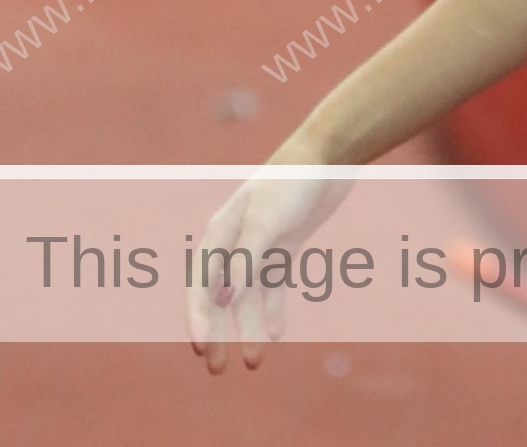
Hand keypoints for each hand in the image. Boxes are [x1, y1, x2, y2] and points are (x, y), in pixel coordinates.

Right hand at [186, 167, 352, 371]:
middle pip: (219, 298)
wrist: (328, 158)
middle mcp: (235, 243)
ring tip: (254, 362)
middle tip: (217, 369)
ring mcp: (261, 247)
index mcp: (220, 234)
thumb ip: (245, 260)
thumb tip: (225, 301)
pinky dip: (273, 311)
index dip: (197, 318)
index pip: (200, 285)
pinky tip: (276, 335)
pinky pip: (273, 287)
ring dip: (248, 329)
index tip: (201, 348)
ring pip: (248, 298)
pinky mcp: (285, 248)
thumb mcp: (266, 222)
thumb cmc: (291, 184)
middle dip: (218, 334)